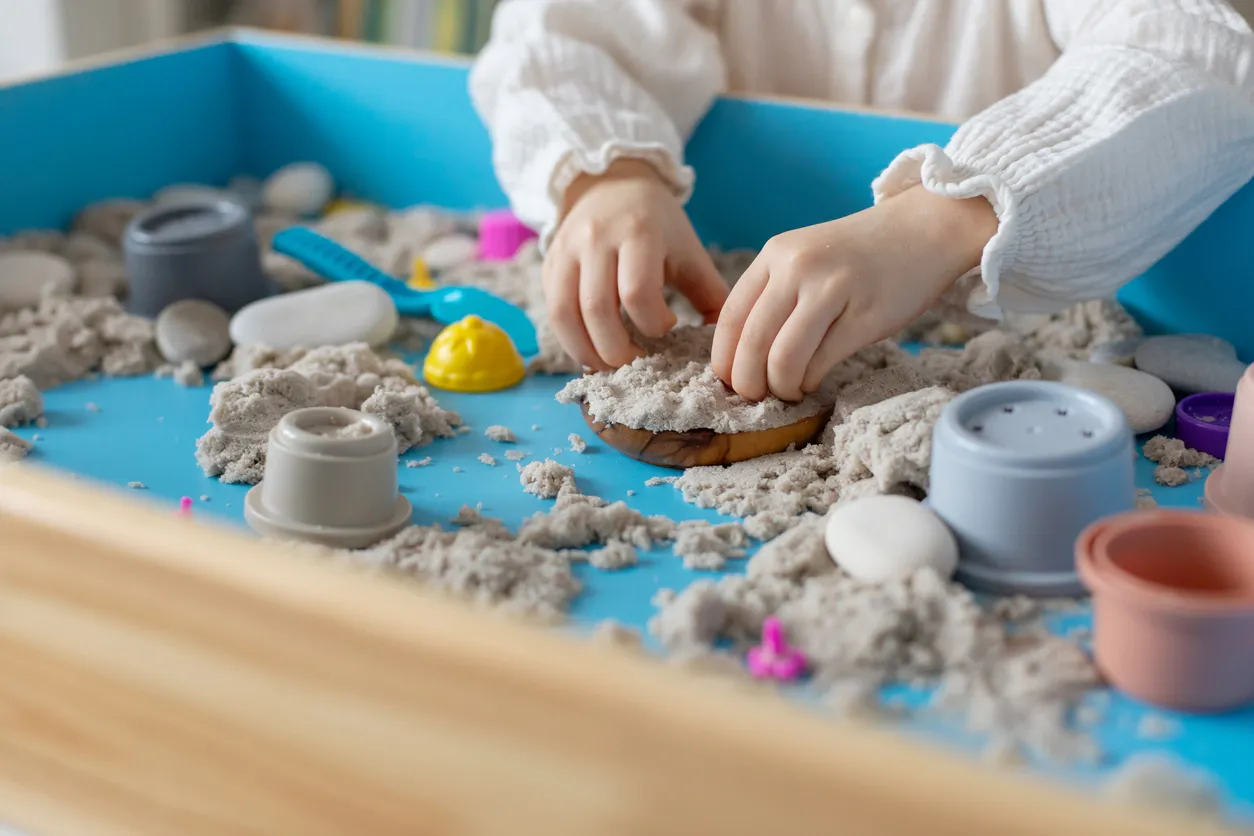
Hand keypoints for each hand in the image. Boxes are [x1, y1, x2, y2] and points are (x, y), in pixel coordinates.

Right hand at [544, 159, 728, 370]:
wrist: (612, 184)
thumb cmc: (659, 225)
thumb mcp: (688, 250)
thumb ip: (709, 292)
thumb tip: (727, 338)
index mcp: (638, 232)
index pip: (637, 293)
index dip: (653, 323)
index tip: (668, 326)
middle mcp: (595, 239)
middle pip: (597, 309)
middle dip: (616, 349)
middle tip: (635, 362)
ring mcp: (566, 250)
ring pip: (564, 314)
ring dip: (585, 351)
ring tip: (608, 365)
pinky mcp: (549, 264)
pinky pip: (552, 311)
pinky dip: (569, 339)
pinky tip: (591, 349)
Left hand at [712, 185, 997, 401]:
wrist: (926, 228)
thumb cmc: (862, 253)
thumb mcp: (807, 257)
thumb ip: (774, 294)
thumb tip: (742, 355)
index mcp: (775, 254)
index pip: (731, 317)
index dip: (724, 358)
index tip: (727, 381)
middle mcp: (798, 268)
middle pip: (752, 342)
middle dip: (747, 382)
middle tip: (755, 397)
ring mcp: (832, 290)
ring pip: (783, 358)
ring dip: (780, 387)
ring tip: (789, 391)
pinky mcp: (865, 315)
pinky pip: (820, 362)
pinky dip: (809, 381)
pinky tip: (813, 381)